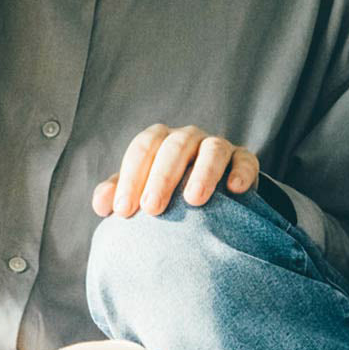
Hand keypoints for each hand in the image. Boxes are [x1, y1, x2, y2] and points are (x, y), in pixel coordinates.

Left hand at [91, 122, 260, 217]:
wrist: (209, 197)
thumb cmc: (166, 194)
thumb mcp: (139, 190)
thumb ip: (118, 194)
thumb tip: (103, 204)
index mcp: (159, 141)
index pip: (142, 149)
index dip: (131, 177)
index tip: (124, 210)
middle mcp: (188, 138)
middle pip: (174, 146)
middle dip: (161, 177)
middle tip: (152, 209)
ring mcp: (217, 147)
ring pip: (212, 149)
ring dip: (203, 172)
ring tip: (194, 199)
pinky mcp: (243, 160)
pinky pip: (245, 160)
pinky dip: (241, 172)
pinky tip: (234, 190)